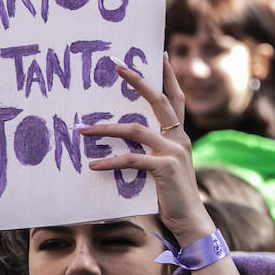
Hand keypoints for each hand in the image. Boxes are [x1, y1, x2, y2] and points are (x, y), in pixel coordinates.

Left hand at [79, 55, 213, 246]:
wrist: (191, 220)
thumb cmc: (173, 196)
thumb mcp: (165, 168)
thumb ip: (151, 152)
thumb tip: (124, 143)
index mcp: (180, 137)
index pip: (176, 99)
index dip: (170, 76)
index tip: (161, 55)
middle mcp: (179, 139)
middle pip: (160, 101)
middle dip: (139, 82)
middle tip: (119, 66)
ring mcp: (174, 152)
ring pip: (136, 129)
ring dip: (106, 128)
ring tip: (83, 129)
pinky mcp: (165, 168)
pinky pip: (132, 159)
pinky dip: (110, 161)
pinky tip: (93, 165)